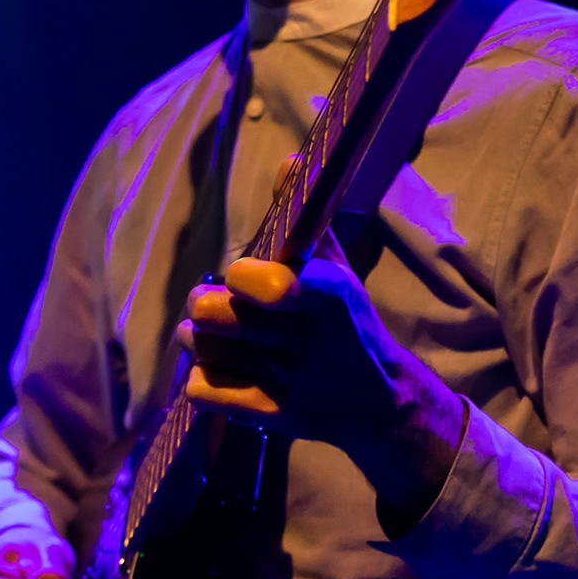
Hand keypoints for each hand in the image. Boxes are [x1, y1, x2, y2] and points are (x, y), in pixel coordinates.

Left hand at [175, 211, 465, 529]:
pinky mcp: (271, 416)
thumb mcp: (337, 268)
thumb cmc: (348, 322)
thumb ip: (306, 219)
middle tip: (209, 302)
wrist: (380, 400)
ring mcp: (288, 382)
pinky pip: (204, 392)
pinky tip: (218, 367)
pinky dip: (200, 377)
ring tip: (209, 331)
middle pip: (215, 314)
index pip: (266, 285)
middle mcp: (306, 340)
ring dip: (196, 337)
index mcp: (327, 295)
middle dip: (202, 303)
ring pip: (204, 349)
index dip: (239, 277)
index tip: (239, 275)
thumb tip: (291, 162)